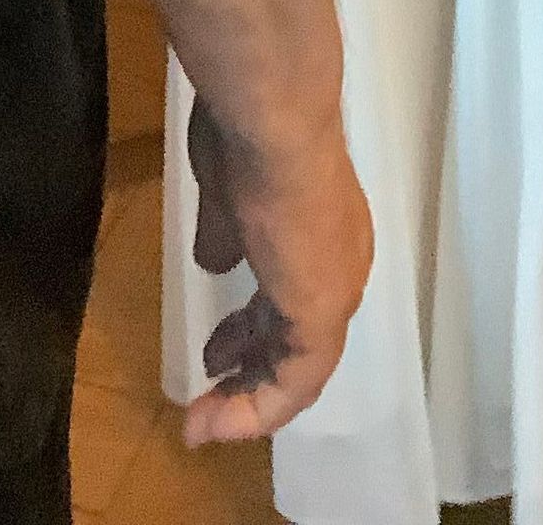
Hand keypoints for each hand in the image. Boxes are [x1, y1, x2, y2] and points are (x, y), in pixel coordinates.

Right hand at [185, 98, 374, 447]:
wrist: (272, 122)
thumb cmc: (247, 142)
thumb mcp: (225, 195)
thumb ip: (224, 234)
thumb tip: (213, 261)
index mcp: (320, 233)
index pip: (291, 300)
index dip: (252, 332)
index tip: (213, 353)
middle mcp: (339, 266)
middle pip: (296, 338)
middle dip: (248, 371)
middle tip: (206, 391)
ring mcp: (334, 290)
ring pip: (297, 366)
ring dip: (247, 399)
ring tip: (204, 420)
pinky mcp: (322, 313)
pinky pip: (296, 381)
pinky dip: (258, 409)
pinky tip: (219, 420)